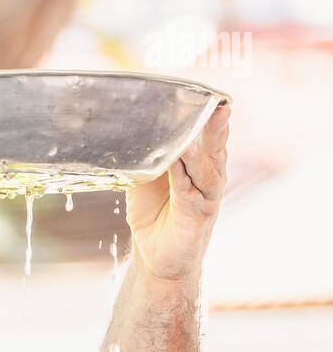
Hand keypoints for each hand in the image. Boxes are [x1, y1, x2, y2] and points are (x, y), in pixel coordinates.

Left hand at [126, 103, 228, 280]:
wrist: (155, 258)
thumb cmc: (154, 215)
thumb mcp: (147, 179)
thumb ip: (150, 156)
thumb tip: (134, 130)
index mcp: (200, 162)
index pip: (208, 134)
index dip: (209, 115)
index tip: (207, 94)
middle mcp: (209, 175)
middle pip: (215, 145)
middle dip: (216, 125)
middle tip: (217, 105)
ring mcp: (206, 196)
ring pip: (206, 167)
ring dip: (200, 149)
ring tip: (194, 133)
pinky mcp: (197, 214)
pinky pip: (190, 190)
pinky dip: (184, 174)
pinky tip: (178, 161)